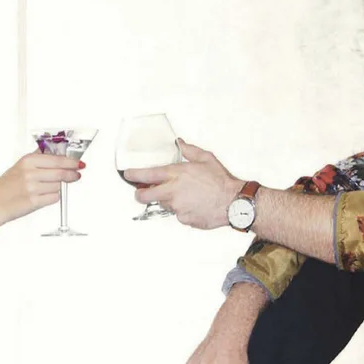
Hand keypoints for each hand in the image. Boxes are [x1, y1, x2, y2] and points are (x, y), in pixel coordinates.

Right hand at [0, 151, 83, 225]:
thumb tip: (51, 150)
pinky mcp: (35, 201)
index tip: (78, 163)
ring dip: (60, 187)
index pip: (56, 159)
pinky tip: (46, 195)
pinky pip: (54, 198)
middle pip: (61, 172)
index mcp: (27, 161)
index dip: (71, 162)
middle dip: (72, 174)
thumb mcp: (18, 167)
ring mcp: (32, 188)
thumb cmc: (6, 187)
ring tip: (51, 187)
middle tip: (77, 175)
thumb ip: (36, 158)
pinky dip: (54, 196)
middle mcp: (30, 173)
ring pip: (58, 185)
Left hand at [125, 140, 241, 229]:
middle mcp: (173, 191)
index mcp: (176, 174)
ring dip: (170, 201)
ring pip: (164, 205)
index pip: (146, 175)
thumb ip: (189, 150)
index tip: (128, 174)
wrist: (234, 202)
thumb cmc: (222, 182)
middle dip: (140, 194)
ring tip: (187, 196)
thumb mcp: (206, 159)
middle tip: (141, 192)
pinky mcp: (184, 219)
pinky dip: (184, 210)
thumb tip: (181, 143)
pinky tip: (196, 205)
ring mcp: (177, 207)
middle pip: (145, 196)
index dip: (133, 175)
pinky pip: (179, 215)